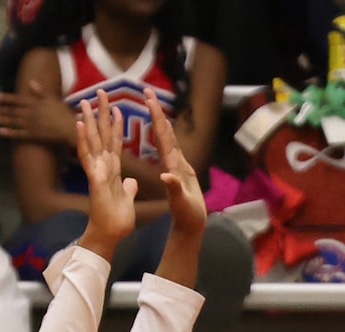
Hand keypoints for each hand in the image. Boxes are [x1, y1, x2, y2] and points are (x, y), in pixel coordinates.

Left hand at [0, 80, 77, 145]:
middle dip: (0, 110)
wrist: (70, 127)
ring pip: (13, 122)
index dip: (6, 98)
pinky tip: (1, 132)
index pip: (17, 100)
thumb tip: (31, 83)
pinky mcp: (34, 136)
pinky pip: (20, 134)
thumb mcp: (52, 98)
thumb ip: (40, 91)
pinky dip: (10, 133)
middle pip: (12, 111)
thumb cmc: (63, 113)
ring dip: (2, 120)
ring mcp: (31, 125)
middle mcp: (30, 113)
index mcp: (34, 103)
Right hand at [77, 99, 137, 259]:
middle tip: (101, 92)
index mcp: (113, 170)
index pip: (114, 143)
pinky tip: (78, 125)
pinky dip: (82, 141)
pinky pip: (87, 157)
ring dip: (88, 121)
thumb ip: (128, 188)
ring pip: (92, 141)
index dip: (115, 126)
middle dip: (102, 114)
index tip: (116, 108)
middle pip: (102, 135)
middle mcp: (103, 167)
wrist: (111, 235)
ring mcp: (97, 172)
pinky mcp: (94, 179)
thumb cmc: (117, 220)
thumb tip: (131, 182)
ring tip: (84, 102)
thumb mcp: (127, 199)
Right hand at [145, 85, 205, 239]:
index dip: (157, 119)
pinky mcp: (178, 171)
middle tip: (148, 92)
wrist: (195, 225)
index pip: (166, 138)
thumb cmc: (188, 216)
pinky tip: (161, 130)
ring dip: (160, 121)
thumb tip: (165, 175)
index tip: (150, 101)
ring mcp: (179, 166)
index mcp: (177, 167)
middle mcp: (179, 163)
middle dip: (157, 113)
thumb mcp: (181, 204)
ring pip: (168, 138)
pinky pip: (168, 148)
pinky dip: (163, 135)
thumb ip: (174, 188)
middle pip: (167, 133)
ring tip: (152, 104)